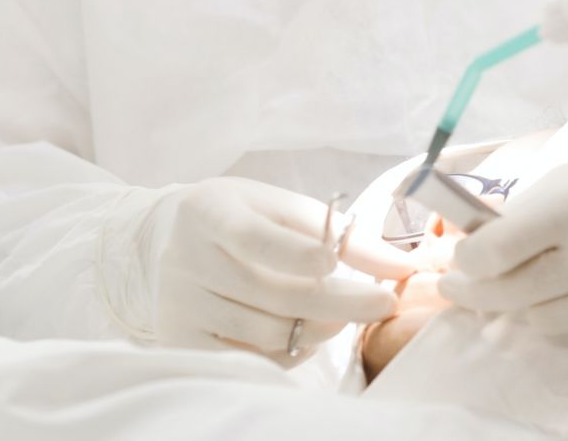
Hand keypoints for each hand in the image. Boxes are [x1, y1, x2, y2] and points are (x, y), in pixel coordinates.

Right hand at [152, 177, 413, 355]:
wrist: (165, 239)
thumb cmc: (239, 217)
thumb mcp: (279, 206)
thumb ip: (336, 233)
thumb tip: (401, 266)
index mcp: (210, 211)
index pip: (256, 239)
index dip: (298, 254)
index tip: (336, 262)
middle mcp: (187, 259)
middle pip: (270, 293)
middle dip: (336, 301)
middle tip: (383, 302)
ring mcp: (180, 305)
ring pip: (263, 333)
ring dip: (317, 328)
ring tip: (343, 316)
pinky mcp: (180, 342)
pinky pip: (247, 361)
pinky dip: (288, 353)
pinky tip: (307, 335)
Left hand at [438, 144, 567, 353]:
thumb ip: (529, 211)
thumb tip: (475, 245)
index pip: (495, 252)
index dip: (465, 262)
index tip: (456, 261)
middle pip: (510, 294)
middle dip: (473, 293)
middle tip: (454, 289)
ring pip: (541, 324)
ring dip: (519, 309)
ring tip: (512, 294)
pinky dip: (566, 325)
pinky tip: (565, 304)